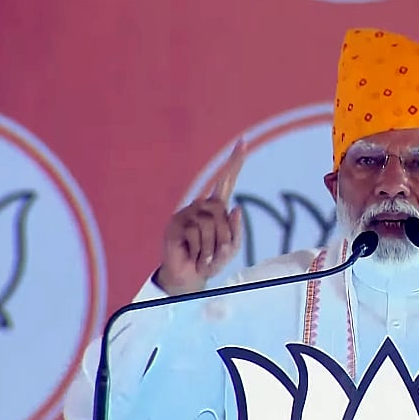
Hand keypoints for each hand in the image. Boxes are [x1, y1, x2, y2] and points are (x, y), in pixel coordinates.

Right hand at [154, 140, 245, 294]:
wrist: (189, 278)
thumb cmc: (210, 261)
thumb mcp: (230, 250)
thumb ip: (236, 232)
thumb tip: (237, 208)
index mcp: (216, 208)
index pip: (226, 181)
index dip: (234, 162)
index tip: (243, 141)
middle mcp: (201, 206)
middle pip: (222, 213)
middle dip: (224, 238)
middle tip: (215, 254)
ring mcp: (187, 213)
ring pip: (210, 224)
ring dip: (211, 247)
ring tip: (203, 256)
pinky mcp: (175, 224)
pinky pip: (196, 233)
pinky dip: (200, 250)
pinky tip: (193, 255)